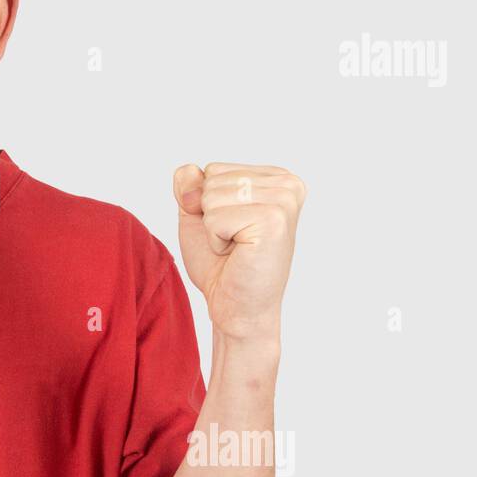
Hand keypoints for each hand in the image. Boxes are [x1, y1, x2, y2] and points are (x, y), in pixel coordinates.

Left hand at [172, 162, 305, 342]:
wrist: (236, 307)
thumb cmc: (221, 264)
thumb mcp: (197, 215)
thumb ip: (189, 186)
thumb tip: (189, 171)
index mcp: (275, 177)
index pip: (213, 168)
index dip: (206, 203)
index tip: (231, 228)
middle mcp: (287, 184)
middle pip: (212, 179)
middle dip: (210, 215)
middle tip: (233, 242)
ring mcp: (284, 200)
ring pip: (211, 196)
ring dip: (213, 229)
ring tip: (237, 247)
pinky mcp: (274, 220)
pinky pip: (215, 217)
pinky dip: (217, 240)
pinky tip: (239, 253)